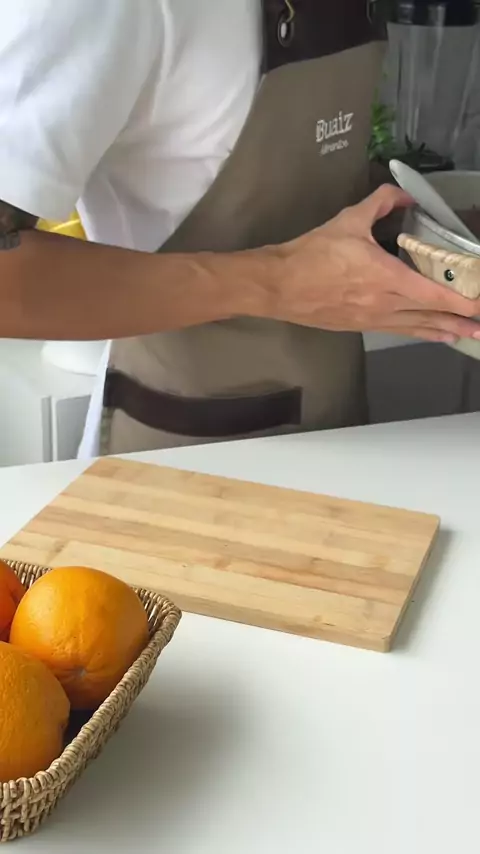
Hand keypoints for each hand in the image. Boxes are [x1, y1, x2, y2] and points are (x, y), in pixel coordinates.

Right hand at [271, 184, 479, 343]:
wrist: (279, 285)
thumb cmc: (312, 254)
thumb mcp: (348, 220)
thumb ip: (380, 203)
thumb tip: (403, 195)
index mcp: (385, 277)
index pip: (432, 294)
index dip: (459, 301)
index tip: (478, 303)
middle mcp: (383, 303)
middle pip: (429, 316)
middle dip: (459, 321)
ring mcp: (371, 319)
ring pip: (415, 328)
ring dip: (443, 332)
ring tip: (465, 337)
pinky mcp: (359, 326)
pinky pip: (397, 330)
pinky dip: (419, 333)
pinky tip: (431, 335)